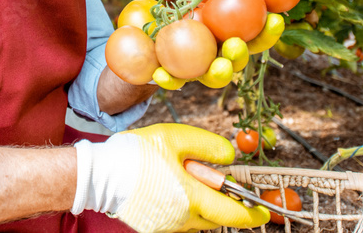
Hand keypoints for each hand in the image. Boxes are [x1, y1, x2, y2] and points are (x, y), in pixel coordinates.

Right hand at [71, 123, 269, 232]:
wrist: (98, 175)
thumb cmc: (134, 154)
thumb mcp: (175, 138)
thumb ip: (207, 146)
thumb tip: (229, 158)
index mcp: (190, 198)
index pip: (232, 214)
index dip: (252, 213)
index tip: (265, 211)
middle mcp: (182, 218)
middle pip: (215, 216)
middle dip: (221, 200)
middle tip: (210, 176)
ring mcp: (167, 226)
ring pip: (197, 218)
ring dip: (200, 202)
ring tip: (180, 174)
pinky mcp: (154, 227)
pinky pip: (179, 219)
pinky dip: (182, 205)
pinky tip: (166, 184)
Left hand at [153, 15, 285, 90]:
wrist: (155, 34)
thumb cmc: (189, 5)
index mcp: (232, 36)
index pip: (257, 36)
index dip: (269, 31)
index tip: (276, 18)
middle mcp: (220, 56)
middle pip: (237, 60)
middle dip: (241, 55)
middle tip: (237, 44)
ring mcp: (199, 69)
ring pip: (212, 76)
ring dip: (218, 73)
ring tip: (219, 68)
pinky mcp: (175, 77)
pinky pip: (173, 80)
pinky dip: (167, 79)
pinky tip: (159, 74)